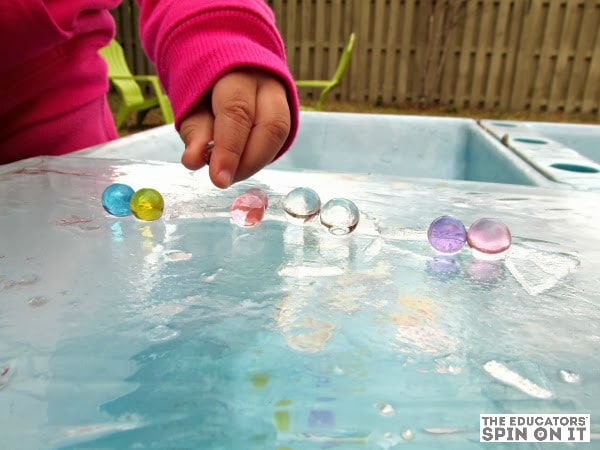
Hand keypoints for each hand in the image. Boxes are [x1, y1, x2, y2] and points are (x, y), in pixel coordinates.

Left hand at [179, 68, 290, 188]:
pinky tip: (242, 164)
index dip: (229, 149)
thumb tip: (193, 161)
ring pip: (280, 135)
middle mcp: (268, 82)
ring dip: (255, 162)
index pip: (237, 112)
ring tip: (231, 173)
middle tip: (225, 180)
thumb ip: (195, 131)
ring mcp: (283, 97)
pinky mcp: (288, 114)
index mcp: (238, 71)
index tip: (218, 180)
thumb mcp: (192, 105)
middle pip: (270, 125)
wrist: (227, 65)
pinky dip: (259, 158)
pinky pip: (279, 142)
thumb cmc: (205, 88)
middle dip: (248, 161)